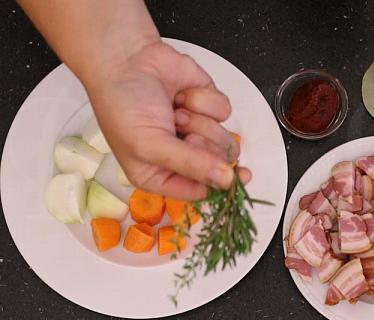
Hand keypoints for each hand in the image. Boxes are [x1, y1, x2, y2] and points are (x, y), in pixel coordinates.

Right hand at [86, 40, 250, 199]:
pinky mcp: (208, 107)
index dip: (218, 185)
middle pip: (219, 166)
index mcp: (161, 176)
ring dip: (201, 121)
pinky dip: (204, 100)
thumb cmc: (122, 104)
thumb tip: (227, 181)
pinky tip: (182, 95)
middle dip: (202, 144)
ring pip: (226, 140)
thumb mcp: (148, 144)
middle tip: (180, 129)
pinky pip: (224, 112)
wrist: (124, 57)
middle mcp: (182, 158)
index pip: (200, 192)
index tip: (234, 177)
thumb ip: (190, 164)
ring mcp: (198, 131)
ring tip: (175, 111)